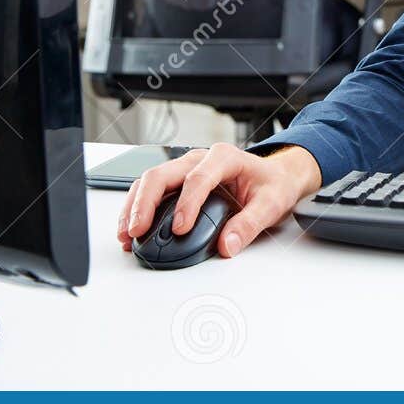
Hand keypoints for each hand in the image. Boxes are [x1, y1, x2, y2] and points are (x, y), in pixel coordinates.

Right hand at [116, 142, 321, 258]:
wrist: (276, 177)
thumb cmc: (272, 185)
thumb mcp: (272, 204)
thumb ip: (249, 225)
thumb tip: (228, 245)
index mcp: (225, 157)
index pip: (198, 178)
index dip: (186, 204)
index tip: (179, 228)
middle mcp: (200, 159)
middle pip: (162, 175)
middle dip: (145, 203)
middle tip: (138, 231)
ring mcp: (185, 168)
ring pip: (150, 181)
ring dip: (135, 207)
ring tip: (127, 235)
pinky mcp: (178, 182)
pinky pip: (151, 191)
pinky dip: (137, 209)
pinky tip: (131, 230)